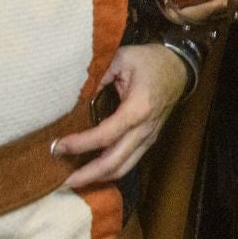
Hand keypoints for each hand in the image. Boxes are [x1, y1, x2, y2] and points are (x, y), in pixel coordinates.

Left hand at [57, 44, 190, 188]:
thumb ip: (97, 76)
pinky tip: (90, 170)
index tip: (57, 146)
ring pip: (123, 169)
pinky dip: (108, 171)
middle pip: (114, 162)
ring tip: (72, 180)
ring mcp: (149, 137)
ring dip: (96, 178)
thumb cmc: (151, 61)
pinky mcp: (148, 140)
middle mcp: (145, 129)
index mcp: (139, 108)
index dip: (80, 144)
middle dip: (86, 175)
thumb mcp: (122, 58)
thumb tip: (73, 96)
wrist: (179, 66)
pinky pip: (128, 163)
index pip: (106, 135)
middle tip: (60, 180)